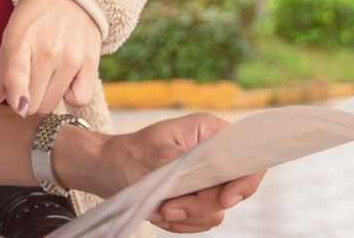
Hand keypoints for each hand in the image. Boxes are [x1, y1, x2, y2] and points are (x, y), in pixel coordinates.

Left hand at [0, 0, 100, 114]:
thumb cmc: (34, 19)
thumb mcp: (11, 36)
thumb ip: (0, 72)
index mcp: (21, 40)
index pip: (18, 71)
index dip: (18, 92)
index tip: (20, 107)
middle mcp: (48, 50)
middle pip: (34, 101)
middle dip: (27, 101)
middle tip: (28, 85)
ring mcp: (72, 57)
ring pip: (53, 103)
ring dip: (46, 98)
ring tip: (46, 77)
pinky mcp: (91, 62)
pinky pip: (80, 99)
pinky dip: (71, 96)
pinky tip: (65, 81)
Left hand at [66, 112, 264, 232]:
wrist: (104, 170)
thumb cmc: (128, 157)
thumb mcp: (160, 160)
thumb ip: (196, 170)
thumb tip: (225, 183)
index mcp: (210, 132)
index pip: (248, 158)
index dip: (245, 183)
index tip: (224, 199)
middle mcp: (214, 154)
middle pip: (231, 192)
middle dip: (199, 206)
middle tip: (167, 207)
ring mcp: (207, 178)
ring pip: (215, 211)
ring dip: (185, 216)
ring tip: (156, 208)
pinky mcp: (197, 196)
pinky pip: (201, 220)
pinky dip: (180, 221)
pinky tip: (158, 212)